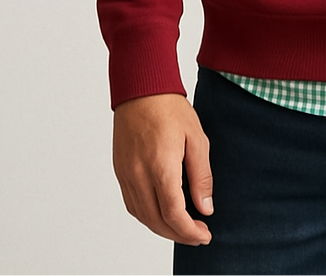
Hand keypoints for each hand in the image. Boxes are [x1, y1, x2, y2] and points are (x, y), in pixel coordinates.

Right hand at [112, 93, 212, 245]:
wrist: (142, 90)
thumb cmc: (170, 109)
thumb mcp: (197, 139)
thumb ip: (201, 176)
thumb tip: (206, 208)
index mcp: (160, 167)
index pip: (174, 214)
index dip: (190, 231)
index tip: (205, 235)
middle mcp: (138, 175)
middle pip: (156, 221)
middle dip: (178, 234)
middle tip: (198, 235)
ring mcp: (126, 175)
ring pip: (142, 216)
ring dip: (162, 228)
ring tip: (182, 228)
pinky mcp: (120, 171)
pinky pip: (132, 204)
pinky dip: (147, 216)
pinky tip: (162, 214)